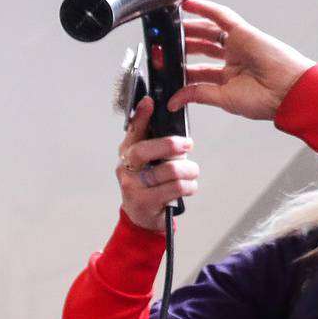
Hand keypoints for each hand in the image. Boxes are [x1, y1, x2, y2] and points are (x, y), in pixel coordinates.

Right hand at [116, 97, 198, 231]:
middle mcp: (125, 167)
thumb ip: (155, 143)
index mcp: (127, 152)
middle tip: (187, 145)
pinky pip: (176, 188)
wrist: (141, 217)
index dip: (141, 116)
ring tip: (192, 173)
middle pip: (147, 150)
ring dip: (189, 171)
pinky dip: (189, 186)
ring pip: (169, 170)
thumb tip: (174, 126)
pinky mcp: (145, 202)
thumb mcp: (148, 161)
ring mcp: (132, 186)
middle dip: (172, 145)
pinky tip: (188, 187)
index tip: (149, 102)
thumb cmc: (149, 184)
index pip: (133, 130)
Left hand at [168, 0, 315, 122]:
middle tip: (161, 47)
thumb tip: (175, 100)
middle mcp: (233, 60)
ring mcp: (238, 45)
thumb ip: (198, 94)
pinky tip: (187, 4)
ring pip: (207, 31)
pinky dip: (204, 8)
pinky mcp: (242, 32)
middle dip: (180, 47)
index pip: (198, 70)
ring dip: (187, 28)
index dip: (179, 69)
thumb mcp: (223, 99)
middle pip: (200, 48)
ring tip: (168, 27)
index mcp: (229, 78)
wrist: (288, 91)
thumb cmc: (266, 99)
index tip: (162, 69)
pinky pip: (220, 16)